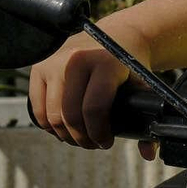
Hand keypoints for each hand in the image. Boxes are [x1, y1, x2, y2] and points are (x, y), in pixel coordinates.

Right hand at [29, 30, 157, 159]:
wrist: (119, 34)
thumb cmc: (131, 64)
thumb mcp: (144, 85)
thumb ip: (147, 117)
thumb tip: (149, 154)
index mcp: (105, 62)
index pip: (94, 108)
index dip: (100, 133)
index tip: (107, 142)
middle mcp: (76, 59)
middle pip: (70, 115)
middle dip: (82, 138)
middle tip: (93, 144)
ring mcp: (54, 62)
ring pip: (52, 115)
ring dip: (65, 134)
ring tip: (80, 137)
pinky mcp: (39, 66)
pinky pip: (37, 107)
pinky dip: (49, 124)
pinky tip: (64, 128)